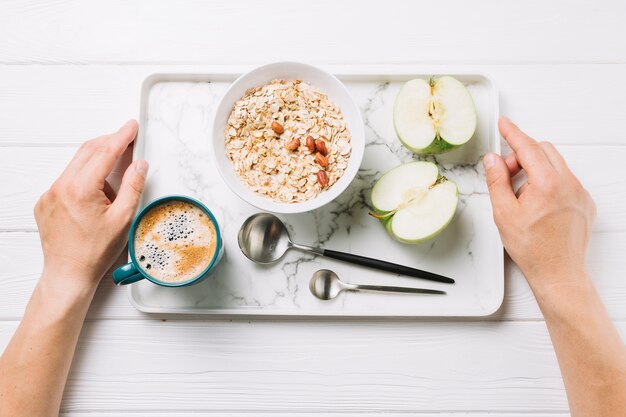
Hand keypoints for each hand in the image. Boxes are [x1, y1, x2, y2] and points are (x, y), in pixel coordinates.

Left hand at [34, 120, 147, 292]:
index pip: (104, 153)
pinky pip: (67, 180)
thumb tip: (139, 164)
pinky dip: (84, 178)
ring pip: (76, 165)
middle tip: (127, 142)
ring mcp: (49, 194)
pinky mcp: (45, 202)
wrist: (68, 274)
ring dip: (97, 162)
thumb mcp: (123, 219)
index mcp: (80, 189)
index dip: (121, 137)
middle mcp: (60, 187)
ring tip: (114, 181)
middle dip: (108, 143)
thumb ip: (133, 187)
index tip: (131, 127)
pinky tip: (97, 196)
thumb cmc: (94, 252)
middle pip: (87, 152)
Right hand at [484, 116, 595, 291]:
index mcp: (548, 184)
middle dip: (522, 156)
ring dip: (535, 170)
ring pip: (555, 165)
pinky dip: (548, 182)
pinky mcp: (584, 203)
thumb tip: (493, 160)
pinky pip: (565, 180)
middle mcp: (569, 184)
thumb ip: (497, 181)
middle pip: (543, 151)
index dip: (513, 133)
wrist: (558, 272)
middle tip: (505, 173)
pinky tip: (536, 204)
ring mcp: (579, 193)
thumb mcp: (504, 213)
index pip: (528, 147)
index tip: (505, 124)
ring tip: (520, 196)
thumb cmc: (533, 249)